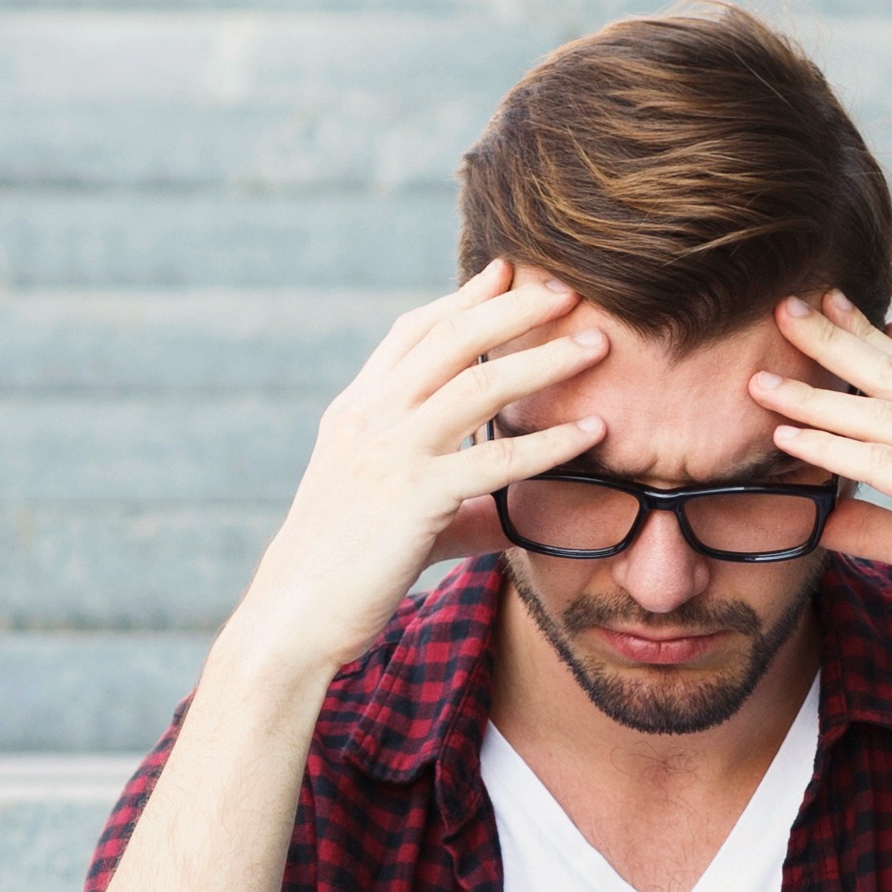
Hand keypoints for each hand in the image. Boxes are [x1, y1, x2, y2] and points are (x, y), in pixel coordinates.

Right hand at [223, 261, 605, 689]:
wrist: (293, 618)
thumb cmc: (344, 575)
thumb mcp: (397, 522)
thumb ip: (458, 507)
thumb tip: (514, 515)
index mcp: (356, 413)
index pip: (412, 333)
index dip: (463, 299)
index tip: (507, 273)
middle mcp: (370, 419)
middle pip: (452, 338)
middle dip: (515, 306)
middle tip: (569, 288)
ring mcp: (389, 453)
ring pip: (480, 384)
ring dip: (545, 358)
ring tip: (598, 342)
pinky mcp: (412, 497)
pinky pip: (495, 459)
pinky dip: (550, 442)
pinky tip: (593, 432)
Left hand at [747, 291, 891, 695]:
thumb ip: (880, 527)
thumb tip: (827, 518)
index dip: (870, 340)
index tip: (829, 309)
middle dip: (838, 340)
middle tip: (787, 308)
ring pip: (883, 415)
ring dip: (816, 395)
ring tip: (761, 381)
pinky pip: (882, 463)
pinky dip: (830, 448)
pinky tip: (787, 437)